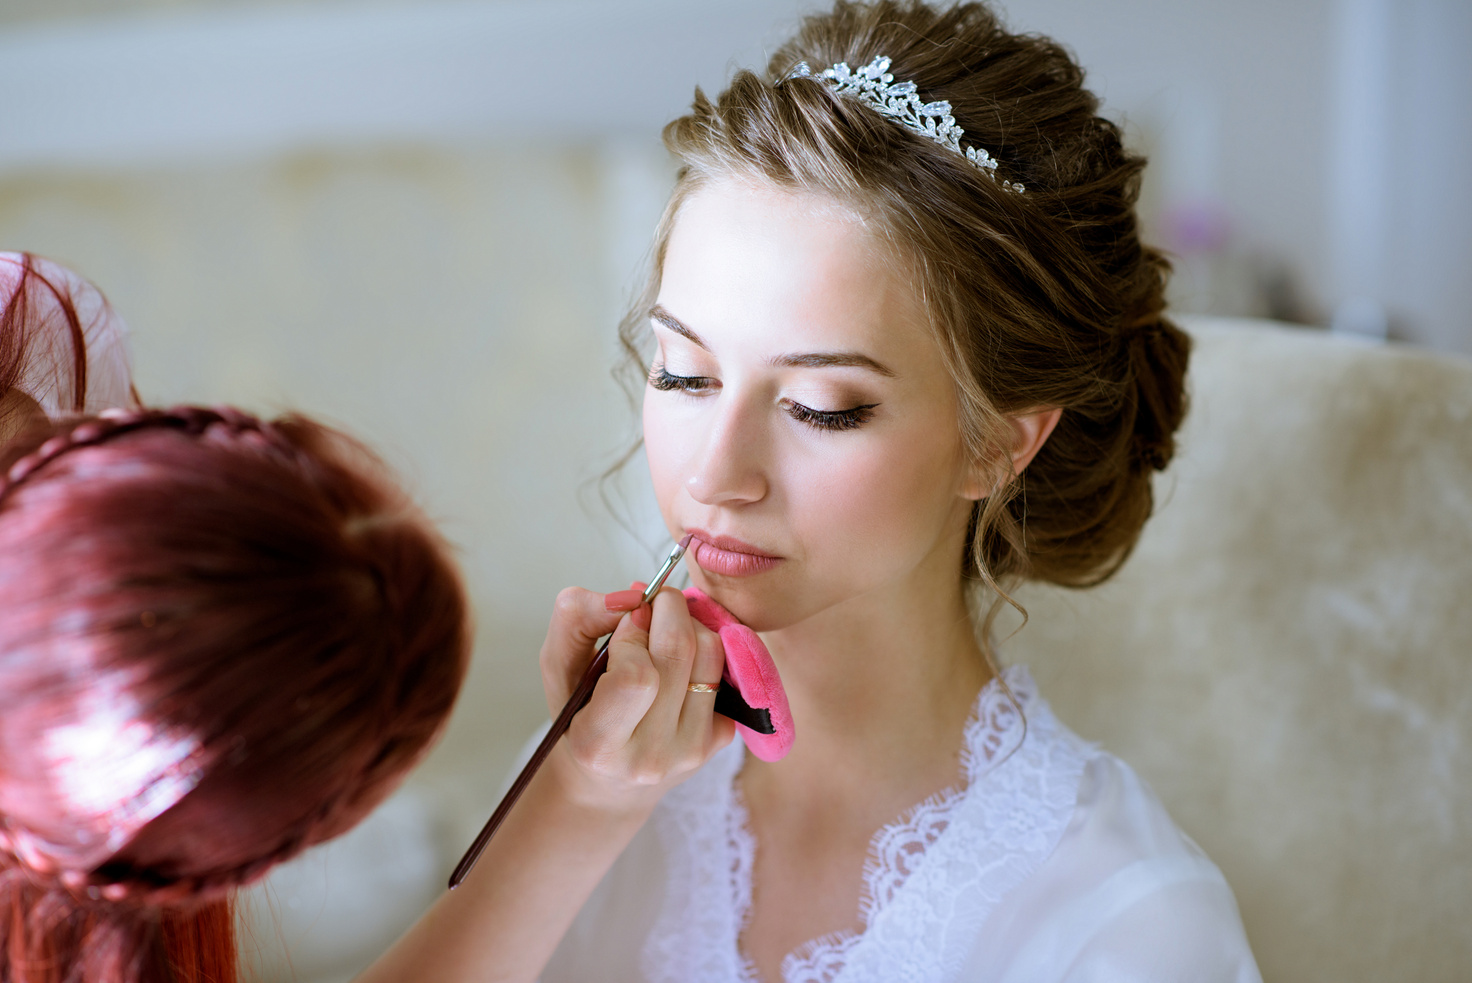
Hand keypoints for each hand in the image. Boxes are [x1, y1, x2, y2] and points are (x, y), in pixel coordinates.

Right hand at [539, 585, 734, 817]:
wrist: (611, 779)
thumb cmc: (580, 714)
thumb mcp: (559, 665)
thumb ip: (577, 618)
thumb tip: (630, 596)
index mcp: (599, 744)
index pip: (635, 677)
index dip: (632, 635)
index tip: (624, 624)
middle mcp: (650, 756)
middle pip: (679, 653)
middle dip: (666, 609)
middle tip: (650, 605)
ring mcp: (690, 751)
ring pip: (710, 654)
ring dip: (689, 624)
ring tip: (664, 630)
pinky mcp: (719, 741)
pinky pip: (725, 672)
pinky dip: (704, 652)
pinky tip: (680, 662)